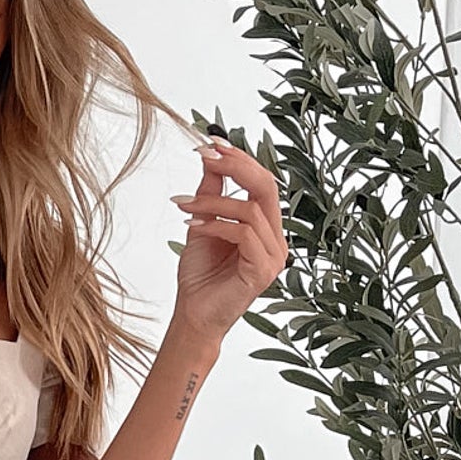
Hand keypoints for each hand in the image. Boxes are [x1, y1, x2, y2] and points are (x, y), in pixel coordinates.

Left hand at [168, 137, 287, 348]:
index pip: (262, 182)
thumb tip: (211, 154)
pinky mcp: (264, 271)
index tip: (210, 143)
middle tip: (206, 153)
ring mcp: (274, 256)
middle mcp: (276, 240)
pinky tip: (192, 228)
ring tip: (184, 206)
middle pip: (267, 187)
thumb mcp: (203, 223)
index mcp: (266, 227)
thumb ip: (211, 191)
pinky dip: (216, 225)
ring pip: (250, 210)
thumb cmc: (200, 276)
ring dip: (213, 203)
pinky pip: (244, 234)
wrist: (193, 317)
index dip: (239, 159)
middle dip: (236, 166)